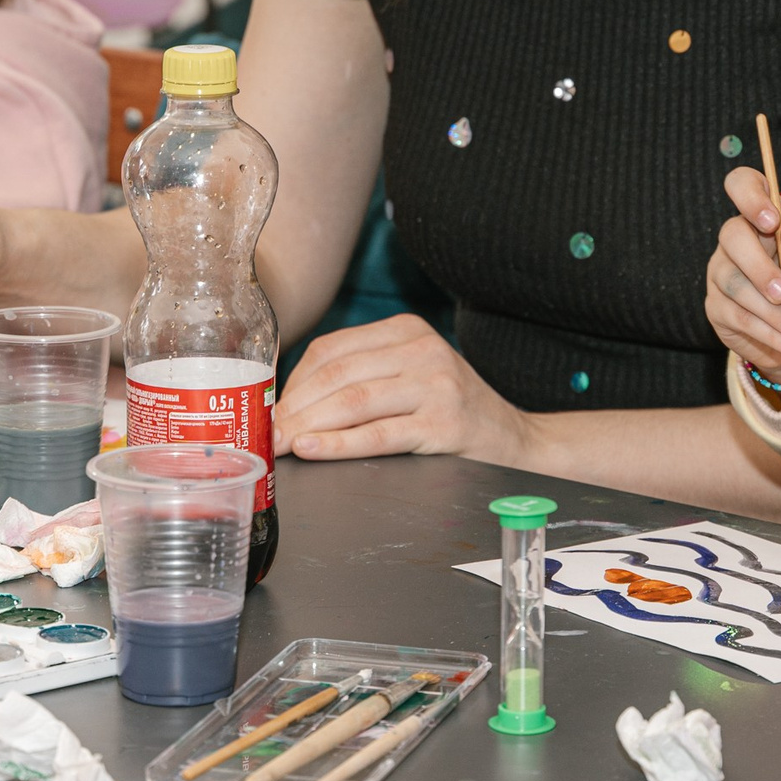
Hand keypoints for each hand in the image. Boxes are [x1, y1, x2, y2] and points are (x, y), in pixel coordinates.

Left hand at [275, 314, 535, 464]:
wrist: (514, 439)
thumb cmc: (450, 411)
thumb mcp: (410, 375)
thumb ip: (361, 377)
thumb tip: (289, 405)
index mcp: (405, 330)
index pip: (332, 349)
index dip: (293, 382)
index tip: (270, 410)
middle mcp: (421, 350)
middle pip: (338, 375)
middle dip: (294, 407)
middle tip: (266, 434)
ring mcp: (436, 385)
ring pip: (354, 402)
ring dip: (308, 425)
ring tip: (281, 445)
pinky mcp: (443, 424)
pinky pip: (379, 434)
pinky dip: (339, 443)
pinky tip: (313, 449)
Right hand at [705, 167, 780, 383]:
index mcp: (762, 221)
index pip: (742, 185)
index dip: (749, 195)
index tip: (770, 221)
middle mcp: (736, 241)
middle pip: (732, 235)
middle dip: (761, 267)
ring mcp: (720, 273)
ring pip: (734, 282)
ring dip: (769, 310)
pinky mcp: (716, 307)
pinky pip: (735, 315)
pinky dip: (766, 331)